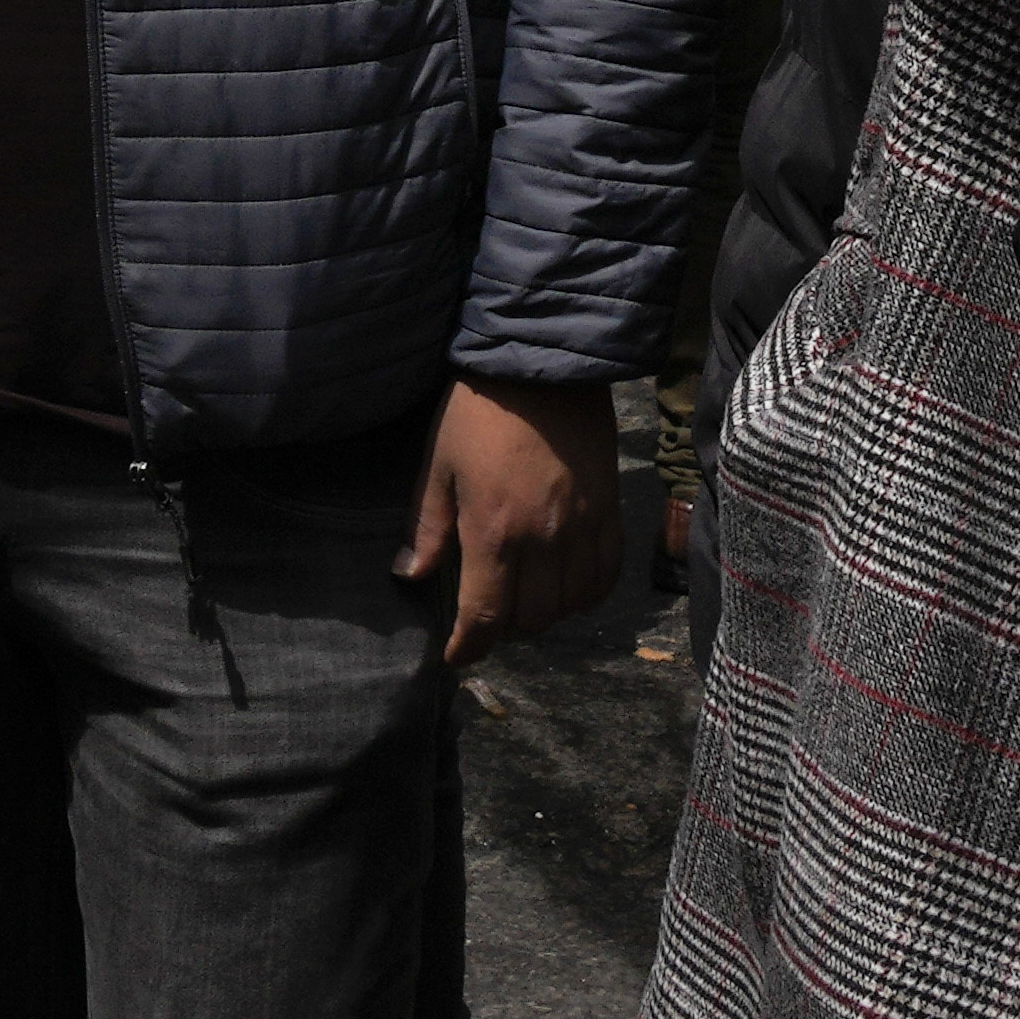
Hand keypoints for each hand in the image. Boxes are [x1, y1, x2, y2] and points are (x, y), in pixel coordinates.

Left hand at [398, 373, 621, 665]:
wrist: (542, 363)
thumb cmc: (477, 410)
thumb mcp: (438, 464)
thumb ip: (429, 527)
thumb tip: (410, 575)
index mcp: (494, 532)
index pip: (486, 617)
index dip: (469, 647)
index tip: (456, 656)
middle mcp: (543, 540)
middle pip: (531, 619)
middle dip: (503, 629)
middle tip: (486, 614)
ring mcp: (583, 527)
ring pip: (570, 605)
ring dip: (544, 614)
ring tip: (524, 598)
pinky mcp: (610, 511)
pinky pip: (606, 575)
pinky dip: (586, 593)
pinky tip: (567, 585)